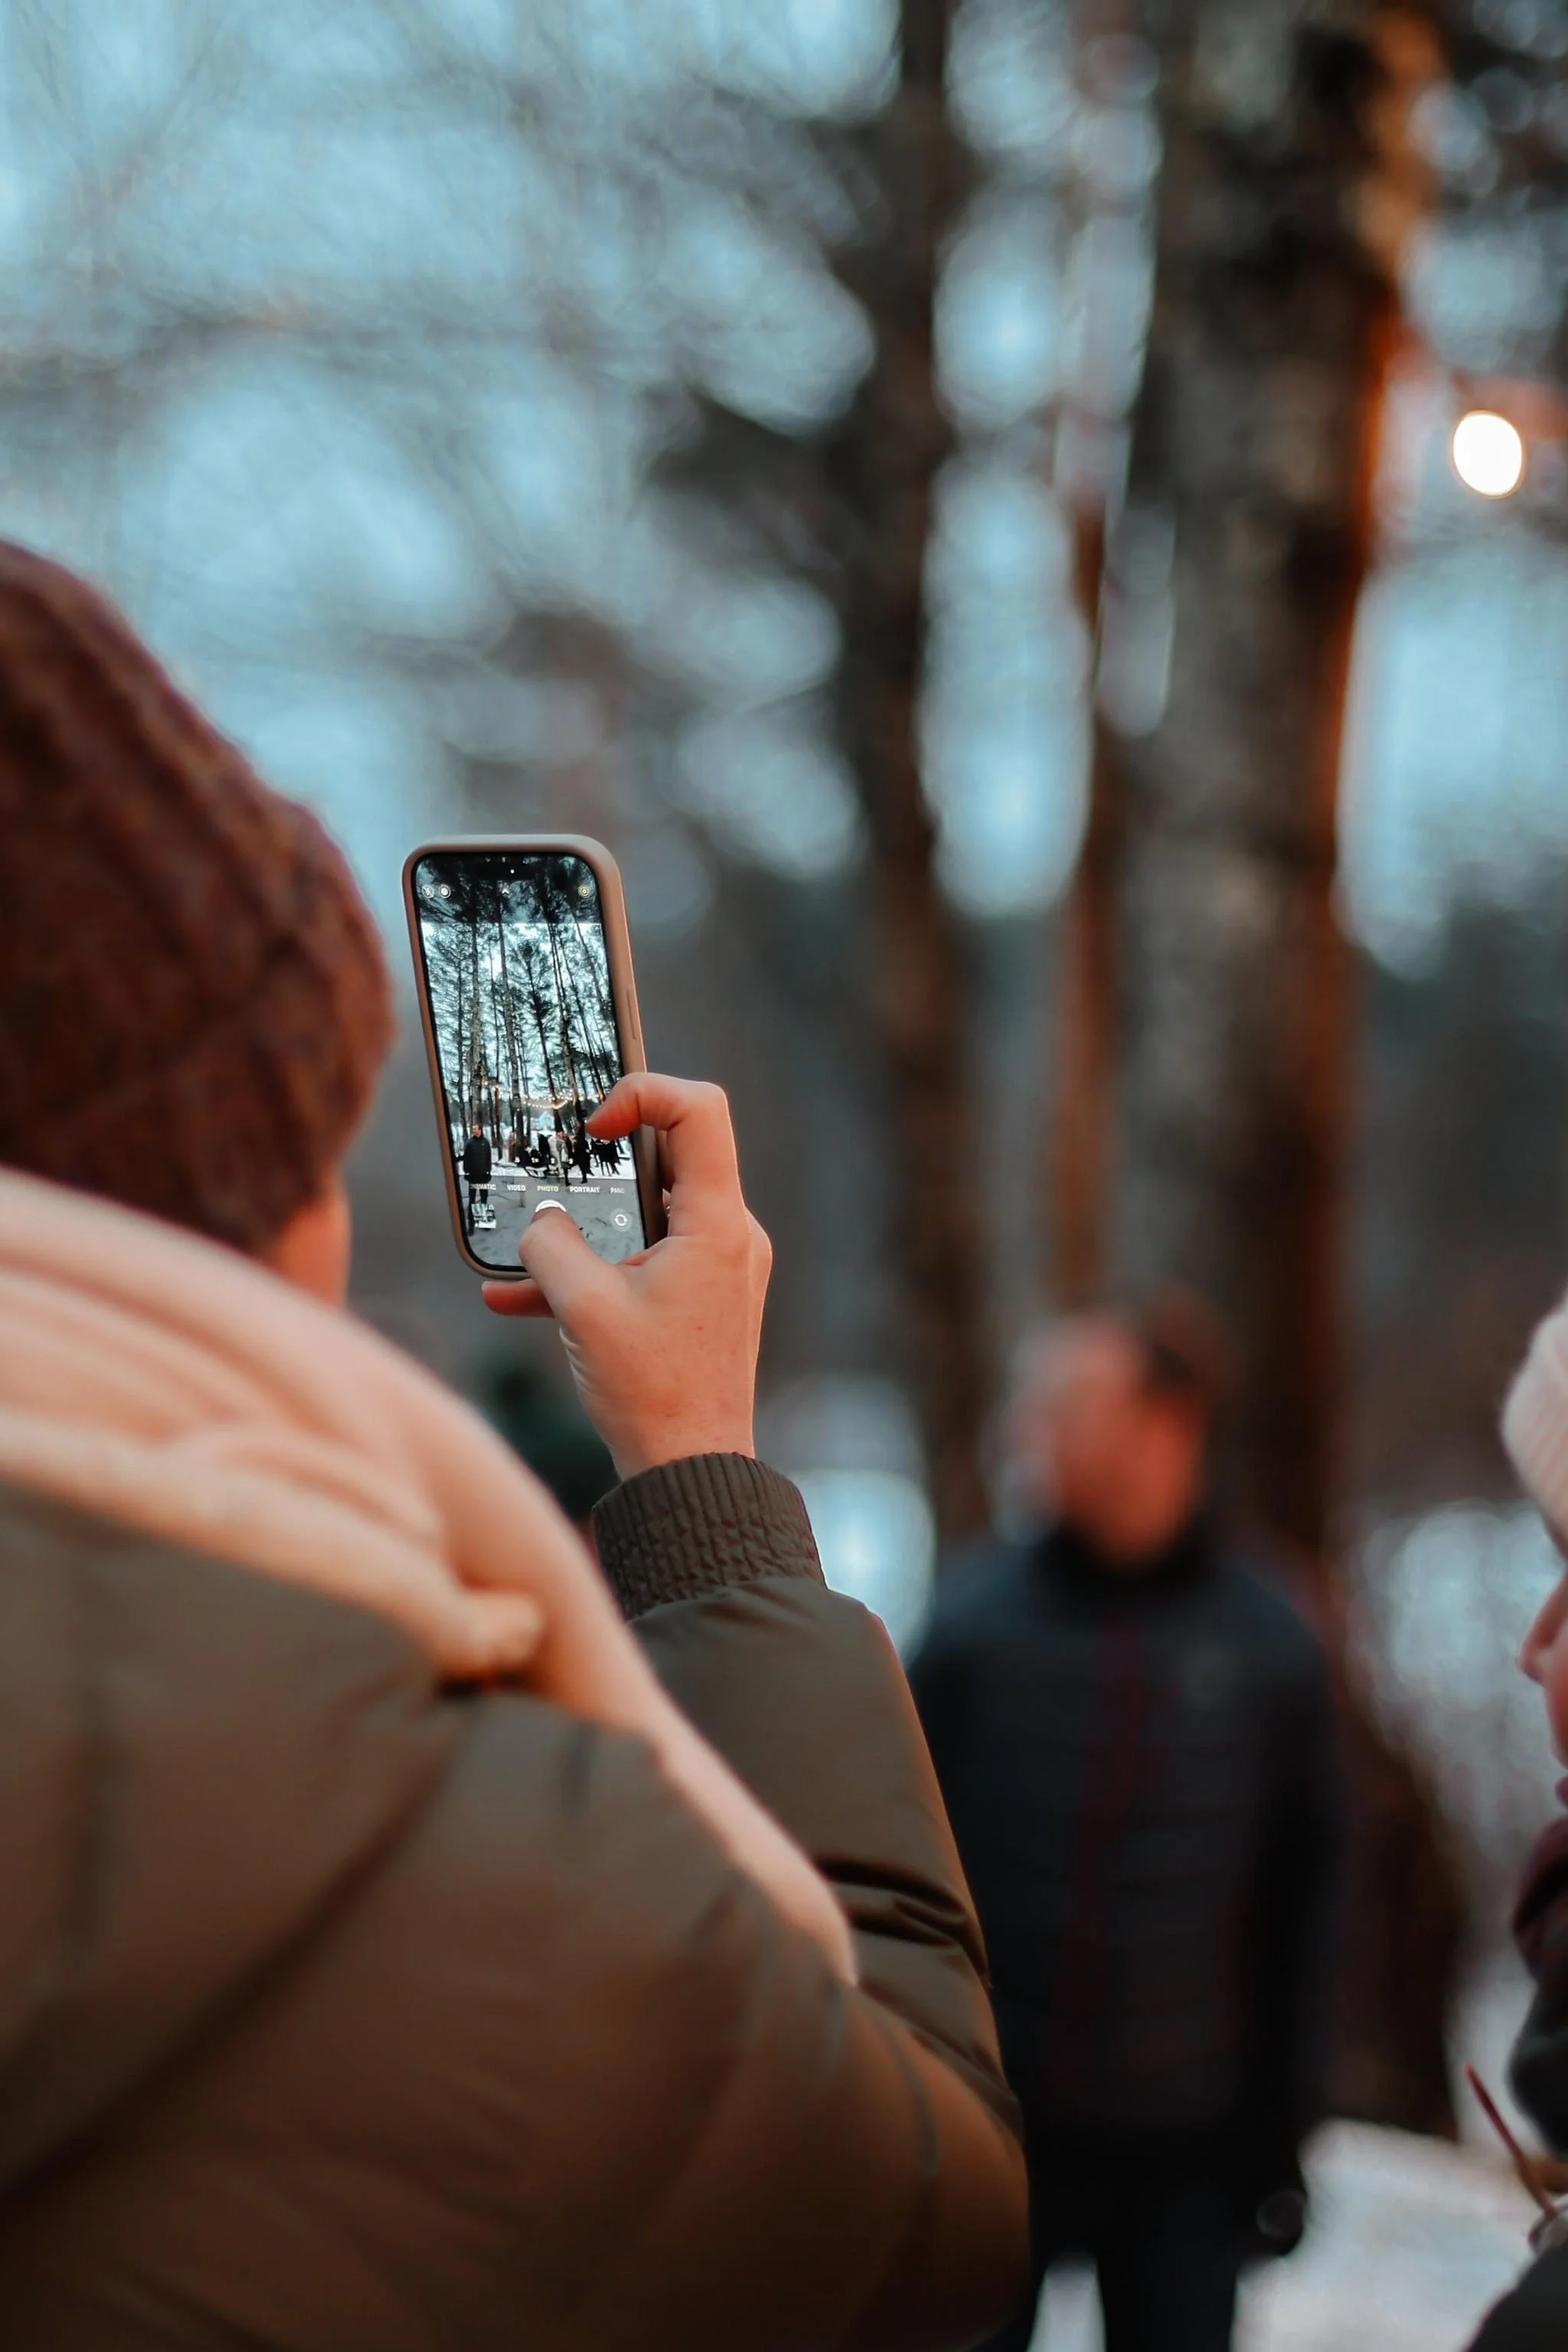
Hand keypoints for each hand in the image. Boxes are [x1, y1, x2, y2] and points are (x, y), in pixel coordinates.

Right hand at [482, 1074, 770, 1478]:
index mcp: (716, 1225)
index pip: (700, 1110)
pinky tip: (518, 1301)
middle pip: (671, 1160)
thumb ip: (549, 1246)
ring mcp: (719, 1271)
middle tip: (560, 1167)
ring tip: (523, 1260)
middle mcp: (730, 1238)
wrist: (692, 1475)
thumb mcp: (581, 1308)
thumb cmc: (651, 1395)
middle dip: (604, 1166)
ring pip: (647, 1220)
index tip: (595, 1128)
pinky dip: (594, 1274)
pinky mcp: (703, 1302)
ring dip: (584, 1234)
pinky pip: (644, 1265)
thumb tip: (540, 1222)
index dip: (644, 1094)